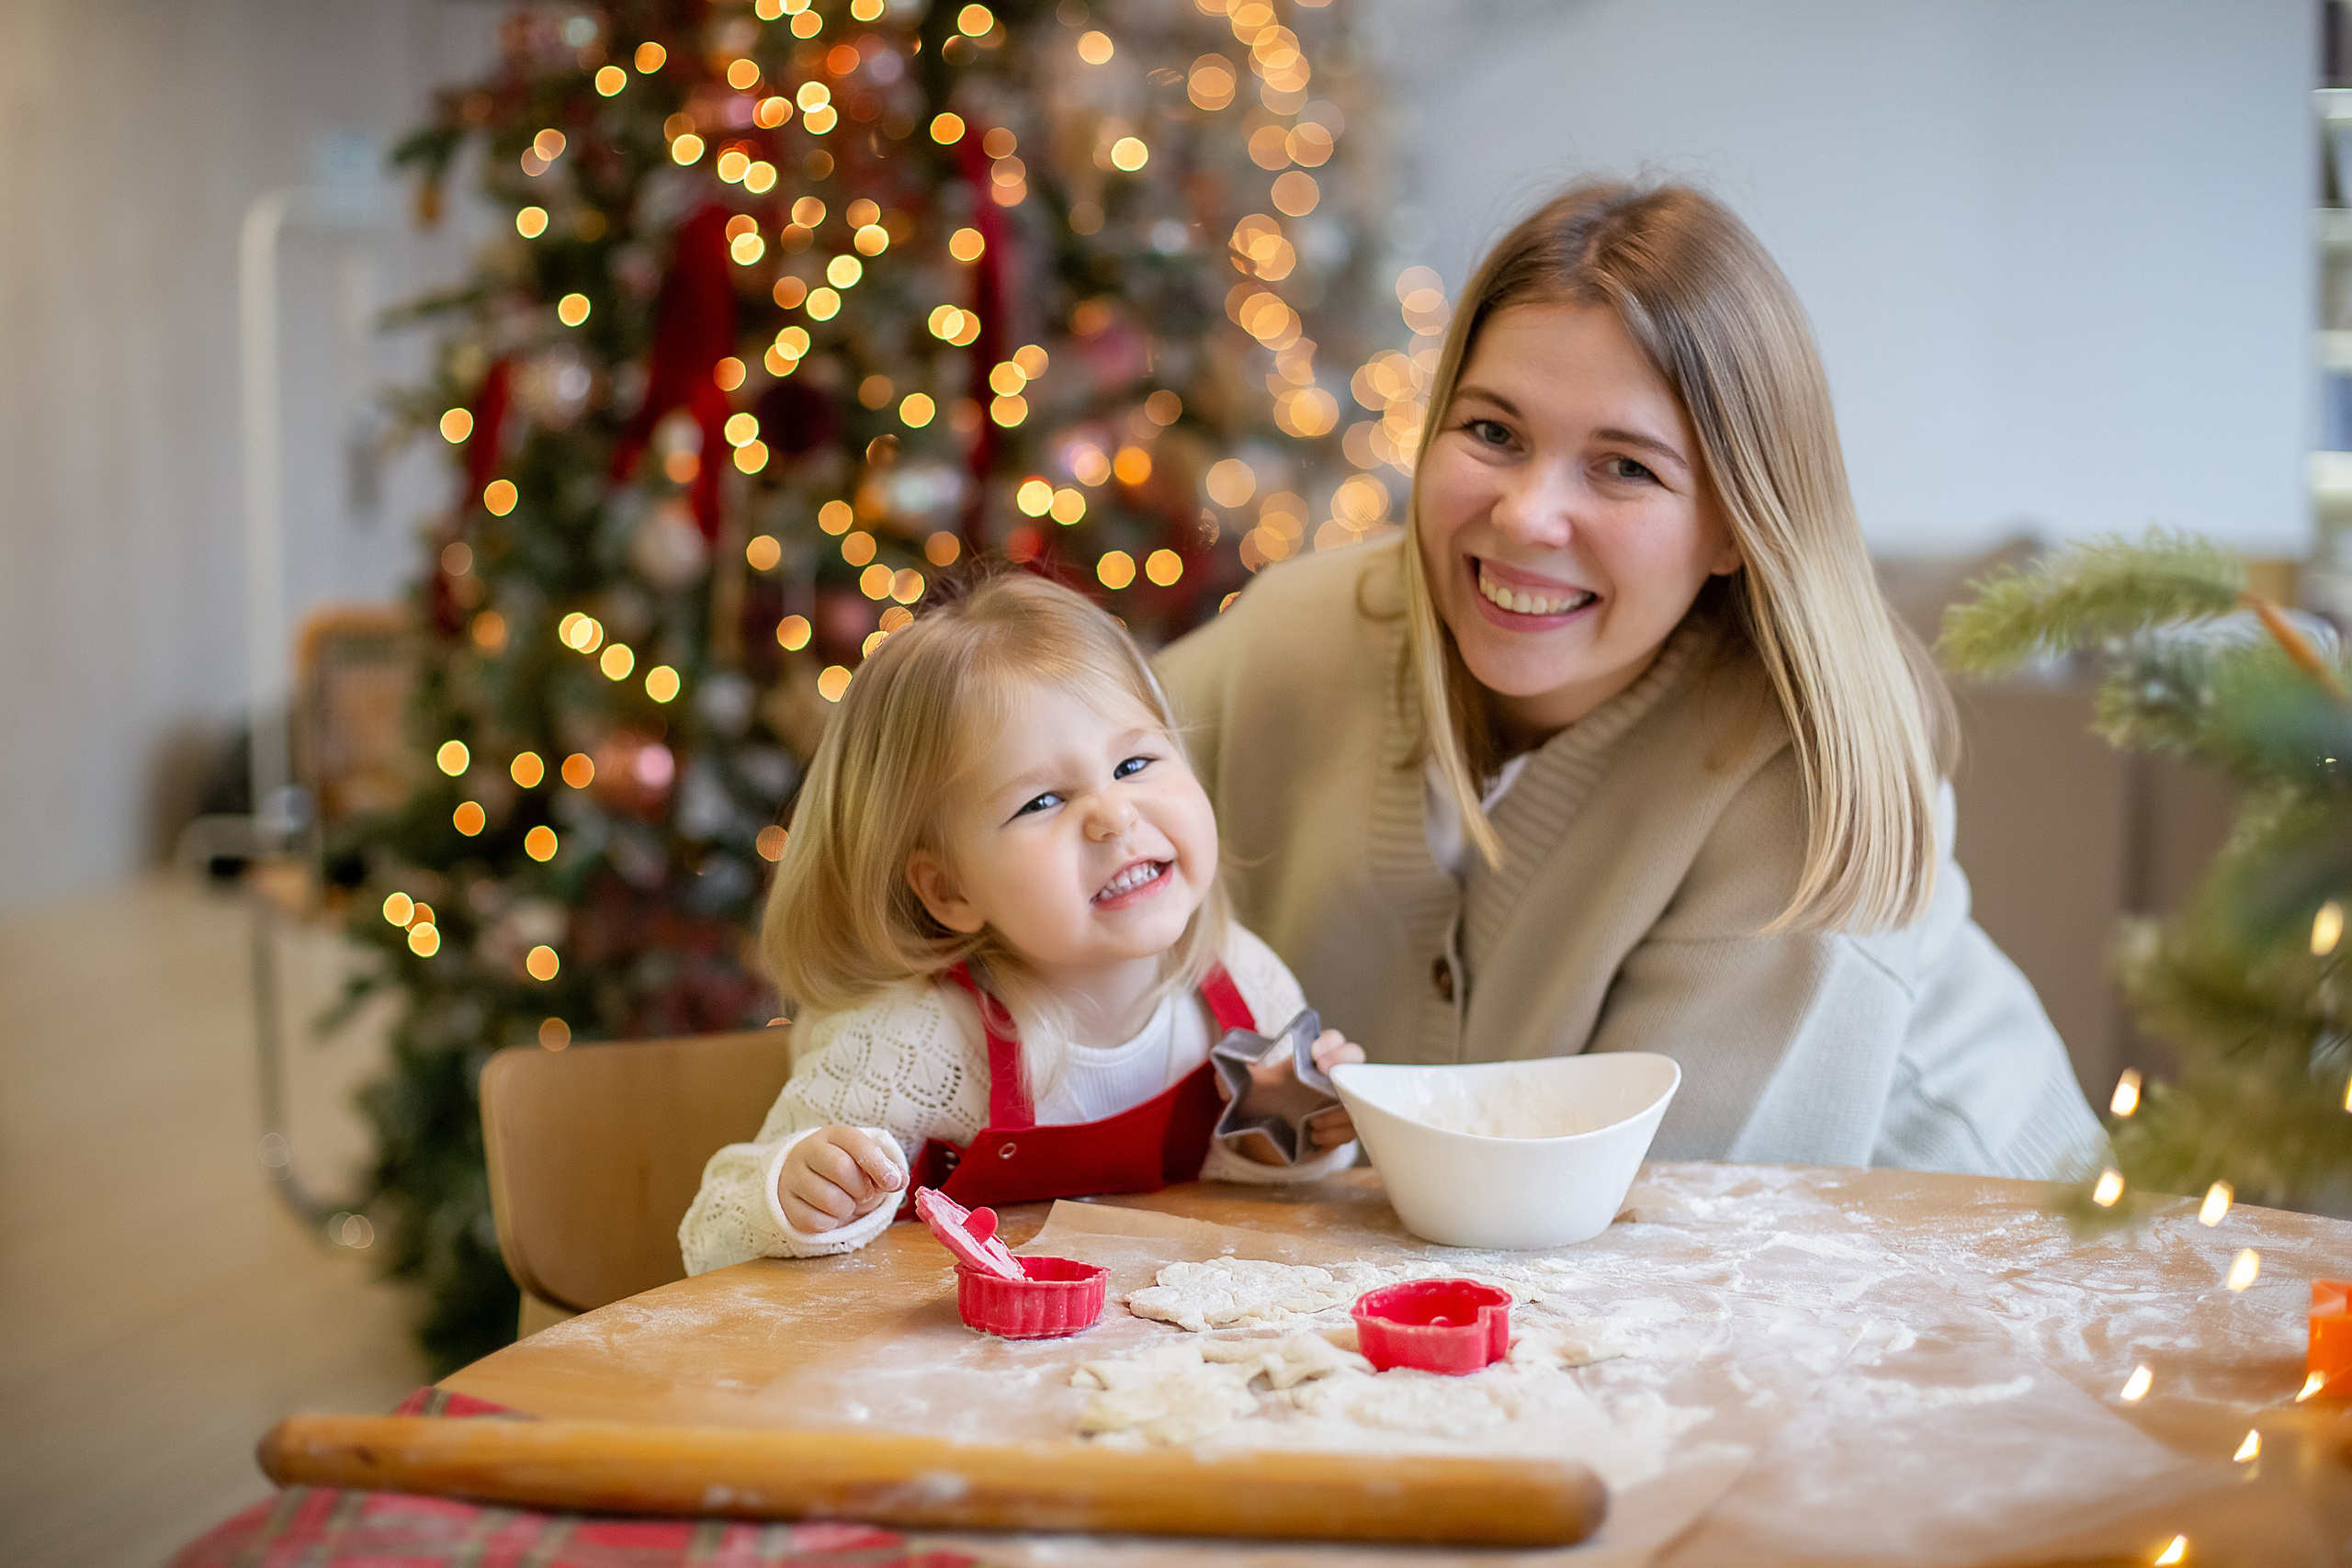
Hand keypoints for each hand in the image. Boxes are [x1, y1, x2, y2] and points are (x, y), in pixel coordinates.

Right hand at [778, 1125, 904, 1233]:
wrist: (808, 1181)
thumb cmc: (846, 1172)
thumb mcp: (868, 1164)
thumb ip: (887, 1170)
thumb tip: (898, 1179)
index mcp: (832, 1135)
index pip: (856, 1143)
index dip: (879, 1164)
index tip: (893, 1182)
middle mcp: (807, 1151)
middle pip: (840, 1168)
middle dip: (862, 1188)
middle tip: (864, 1193)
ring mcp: (792, 1176)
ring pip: (829, 1199)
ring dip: (847, 1208)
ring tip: (846, 1202)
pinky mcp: (784, 1204)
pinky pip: (814, 1221)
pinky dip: (831, 1223)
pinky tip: (830, 1214)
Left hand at [1219, 1028, 1365, 1163]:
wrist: (1273, 1132)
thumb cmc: (1265, 1099)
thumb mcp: (1245, 1087)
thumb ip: (1231, 1078)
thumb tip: (1222, 1081)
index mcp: (1311, 1058)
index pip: (1331, 1040)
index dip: (1329, 1042)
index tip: (1314, 1053)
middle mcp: (1332, 1075)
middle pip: (1355, 1058)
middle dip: (1344, 1060)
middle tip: (1325, 1072)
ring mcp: (1343, 1100)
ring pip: (1359, 1095)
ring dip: (1341, 1107)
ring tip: (1314, 1121)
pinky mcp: (1345, 1125)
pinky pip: (1354, 1127)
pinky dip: (1338, 1132)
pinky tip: (1316, 1135)